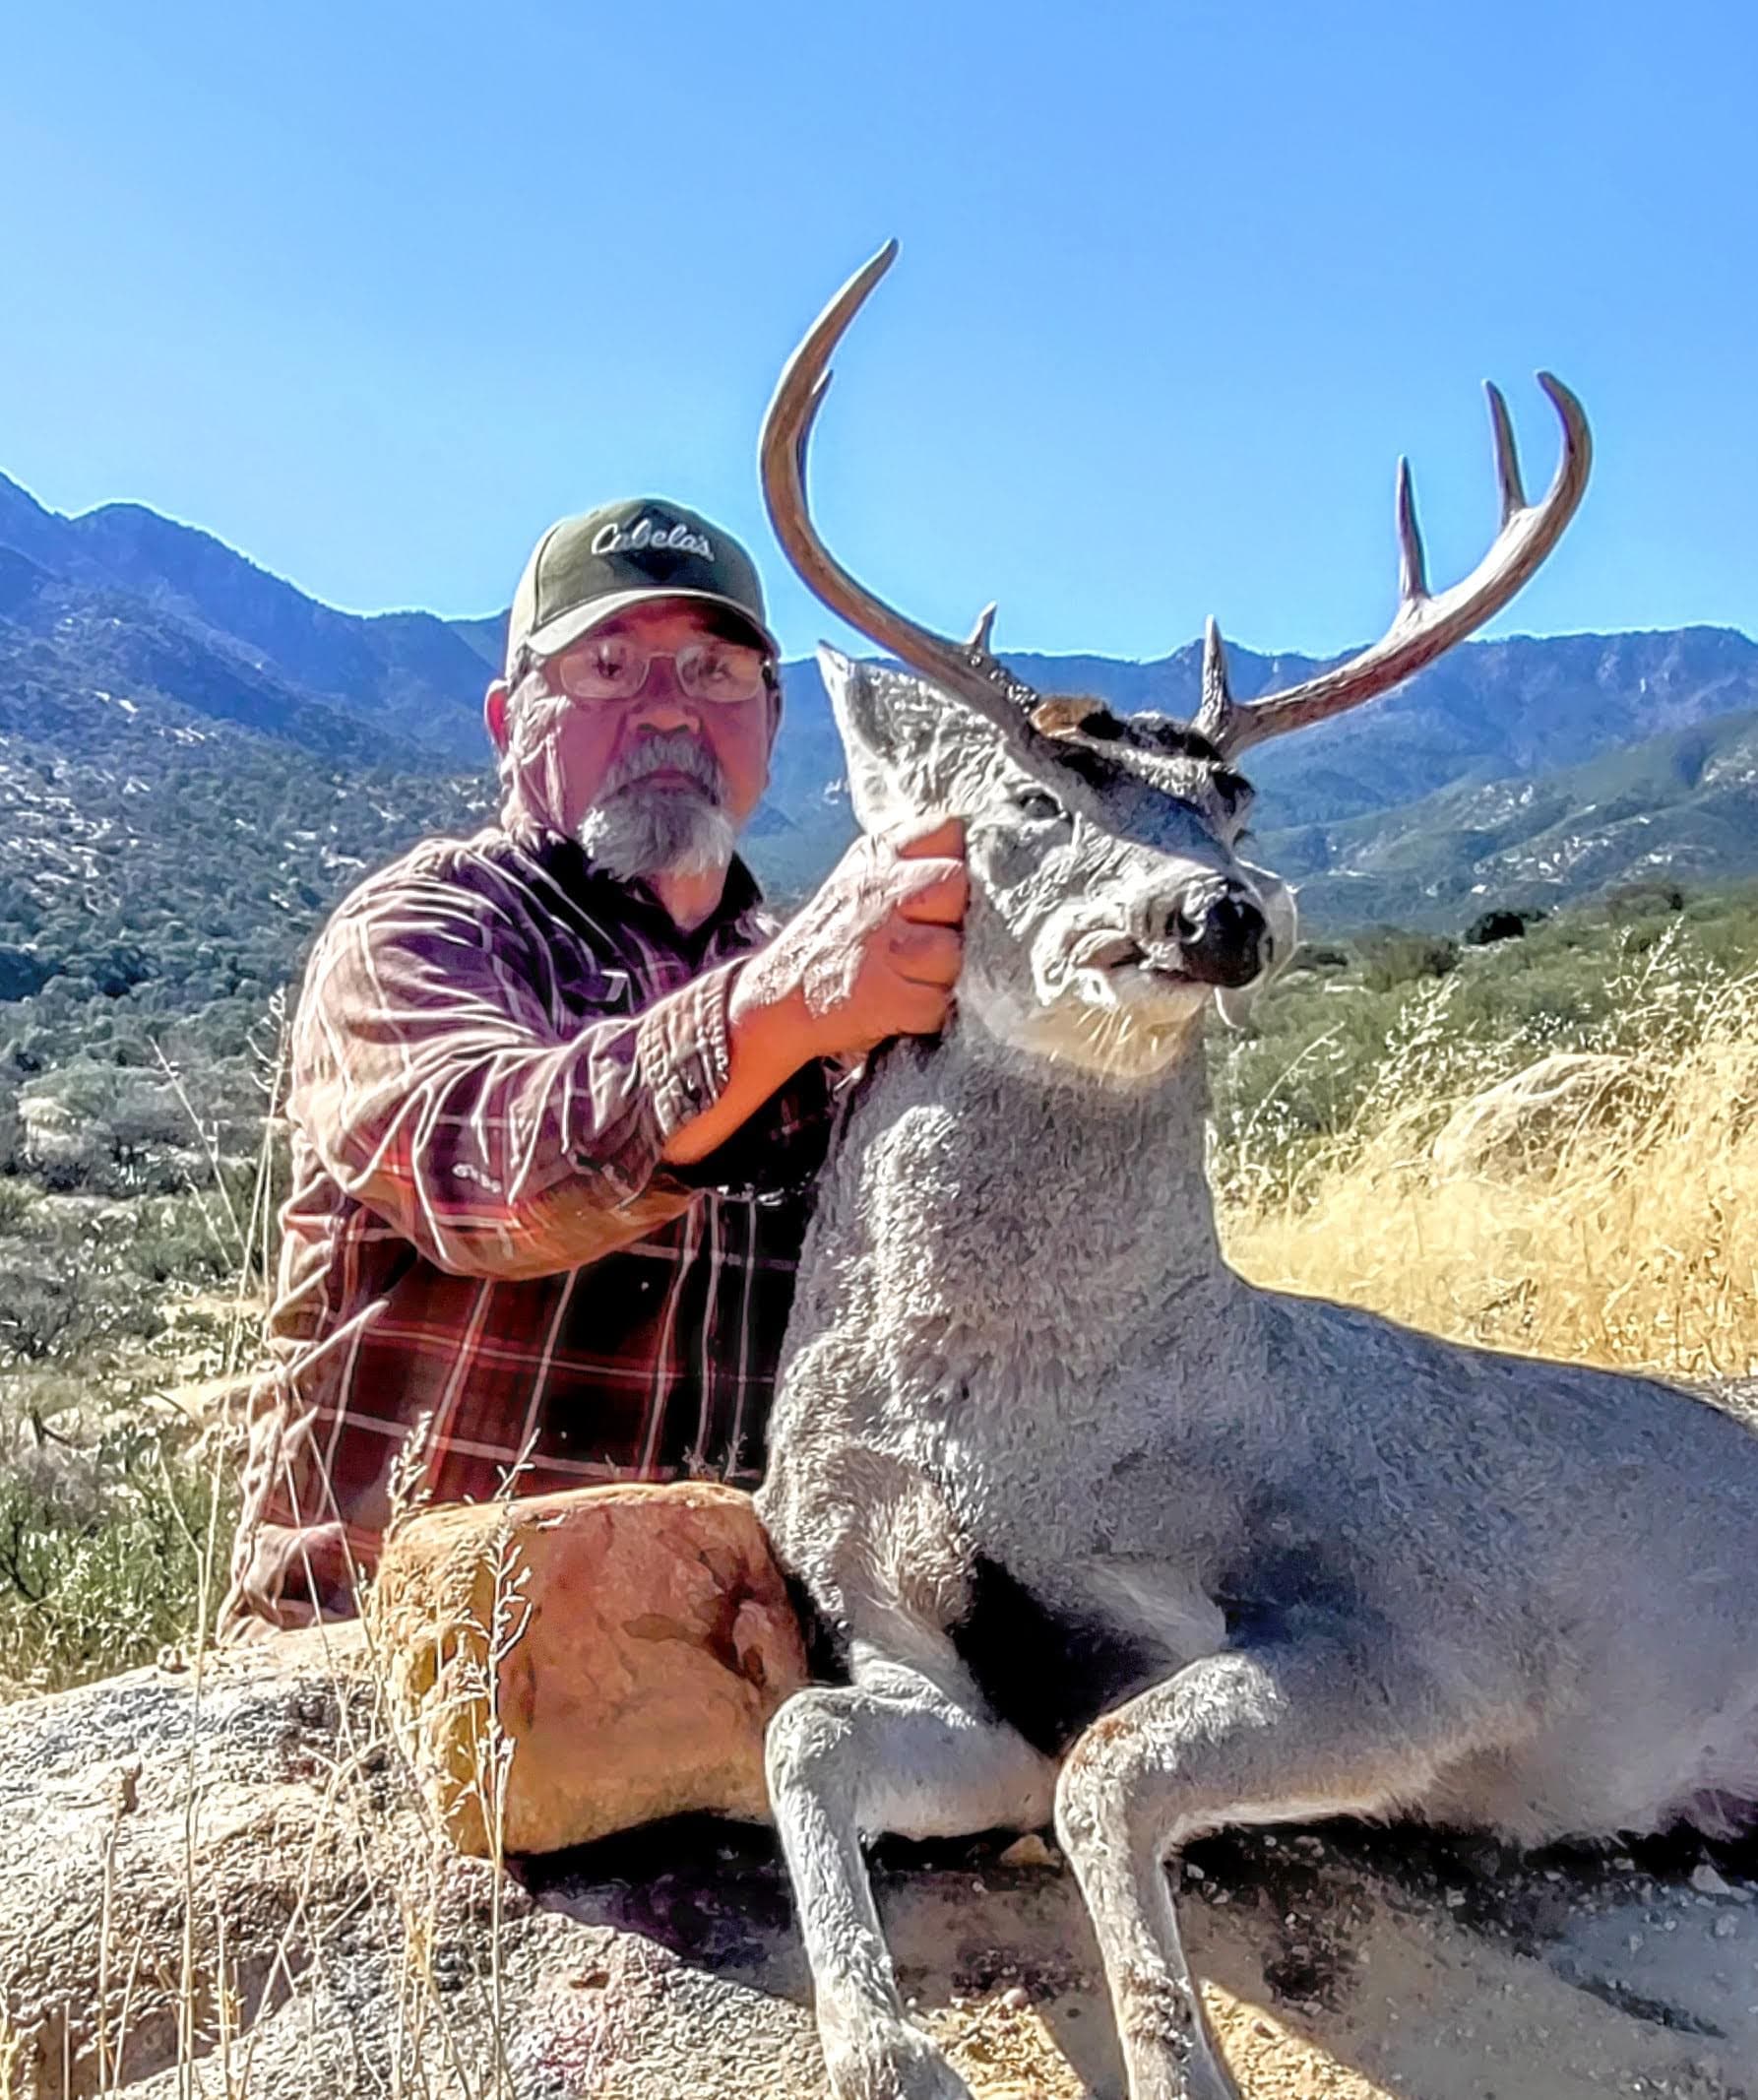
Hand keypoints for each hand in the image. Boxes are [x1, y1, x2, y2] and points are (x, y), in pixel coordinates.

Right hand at [733, 817, 966, 1063]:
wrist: (779, 997)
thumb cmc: (831, 941)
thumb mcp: (859, 877)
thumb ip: (908, 861)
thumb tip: (964, 857)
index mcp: (878, 858)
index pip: (946, 831)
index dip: (952, 859)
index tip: (939, 887)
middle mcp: (883, 892)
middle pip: (957, 885)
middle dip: (951, 918)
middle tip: (919, 939)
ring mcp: (888, 943)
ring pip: (954, 951)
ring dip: (939, 973)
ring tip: (906, 975)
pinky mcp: (890, 995)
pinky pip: (937, 1001)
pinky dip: (923, 1011)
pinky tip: (897, 1003)